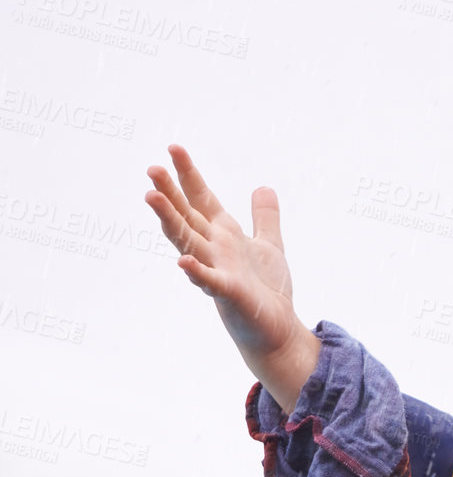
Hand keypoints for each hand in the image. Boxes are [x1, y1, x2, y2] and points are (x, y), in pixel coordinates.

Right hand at [144, 144, 319, 409]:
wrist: (277, 328)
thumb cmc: (267, 289)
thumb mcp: (269, 245)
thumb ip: (264, 217)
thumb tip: (263, 186)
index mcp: (223, 235)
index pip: (201, 199)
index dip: (188, 175)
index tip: (174, 148)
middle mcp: (214, 249)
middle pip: (186, 216)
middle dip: (170, 193)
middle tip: (152, 167)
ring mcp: (216, 271)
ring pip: (188, 242)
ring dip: (170, 221)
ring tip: (151, 197)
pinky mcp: (228, 294)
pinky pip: (208, 281)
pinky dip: (196, 272)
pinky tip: (183, 262)